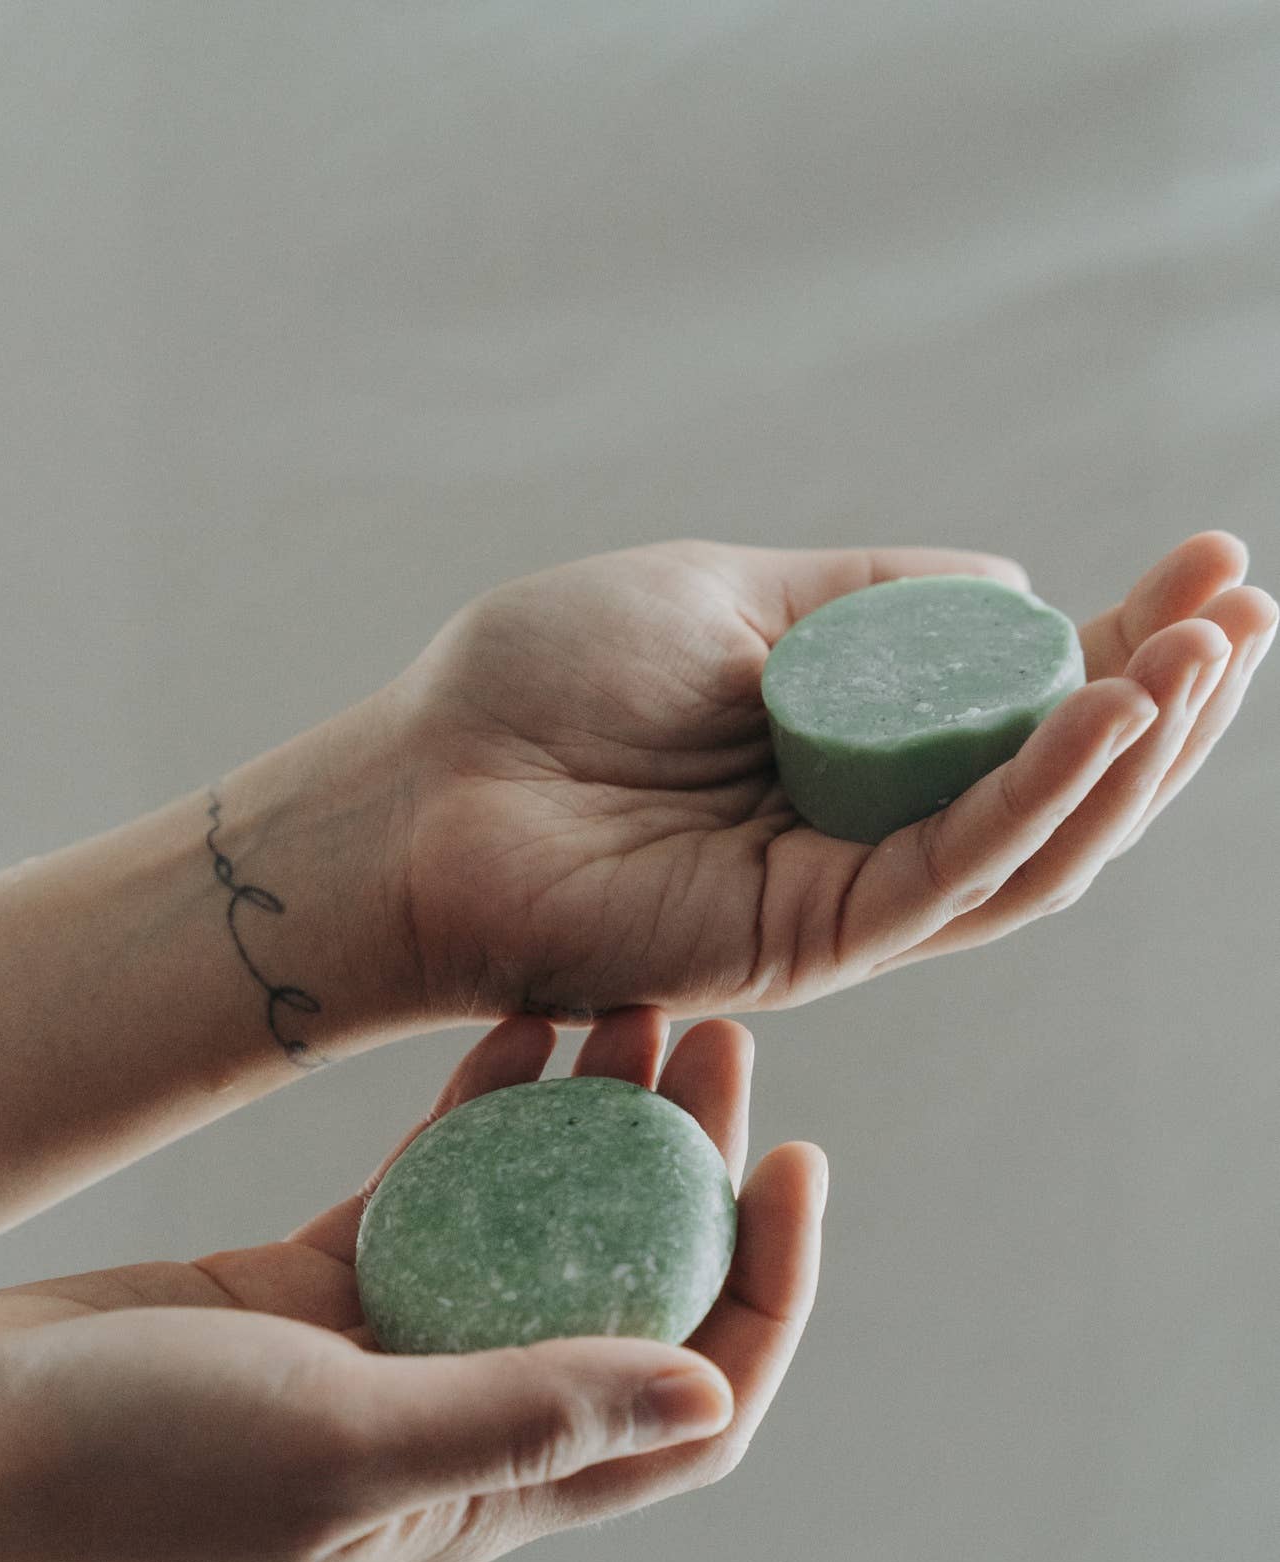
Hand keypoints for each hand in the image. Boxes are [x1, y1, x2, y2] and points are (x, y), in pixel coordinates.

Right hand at [0, 1009, 824, 1561]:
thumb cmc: (140, 1469)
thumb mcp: (345, 1444)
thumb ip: (522, 1418)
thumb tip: (709, 1391)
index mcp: (500, 1484)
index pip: (694, 1401)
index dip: (771, 1289)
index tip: (797, 1163)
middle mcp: (472, 1412)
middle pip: (634, 1286)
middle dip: (699, 1169)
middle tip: (725, 1039)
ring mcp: (403, 1336)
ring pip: (547, 1219)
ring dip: (603, 1121)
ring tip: (644, 1004)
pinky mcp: (331, 1274)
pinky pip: (443, 1180)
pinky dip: (489, 1106)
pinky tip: (526, 1022)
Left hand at [387, 532, 1276, 1016]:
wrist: (419, 789)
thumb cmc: (538, 688)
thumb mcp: (727, 595)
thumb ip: (867, 602)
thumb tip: (1011, 588)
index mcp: (848, 753)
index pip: (1025, 711)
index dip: (1130, 646)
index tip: (1214, 563)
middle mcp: (862, 837)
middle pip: (1057, 792)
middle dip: (1169, 706)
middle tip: (1254, 609)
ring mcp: (841, 902)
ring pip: (1033, 850)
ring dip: (1137, 754)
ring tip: (1216, 652)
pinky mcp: (807, 945)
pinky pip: (954, 874)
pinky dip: (1043, 796)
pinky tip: (1118, 713)